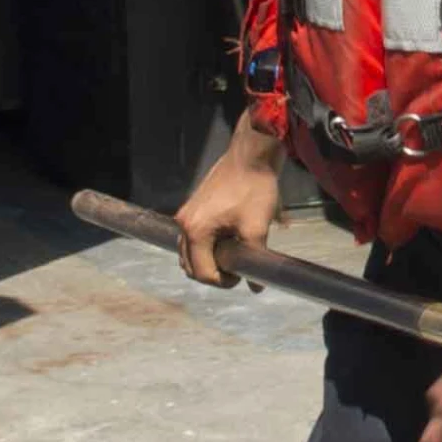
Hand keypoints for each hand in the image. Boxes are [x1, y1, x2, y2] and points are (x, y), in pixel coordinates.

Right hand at [173, 115, 284, 287]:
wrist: (252, 155)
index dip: (222, 281)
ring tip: (233, 258)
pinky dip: (206, 246)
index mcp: (195, 230)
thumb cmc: (254, 188)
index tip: (241, 277)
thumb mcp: (257, 226)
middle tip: (238, 270)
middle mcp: (184, 223)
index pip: (201, 272)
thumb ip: (254, 258)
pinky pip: (194, 236)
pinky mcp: (194, 206)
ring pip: (190, 251)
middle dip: (213, 273)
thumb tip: (257, 286)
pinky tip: (228, 242)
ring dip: (208, 260)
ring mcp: (187, 214)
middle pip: (190, 265)